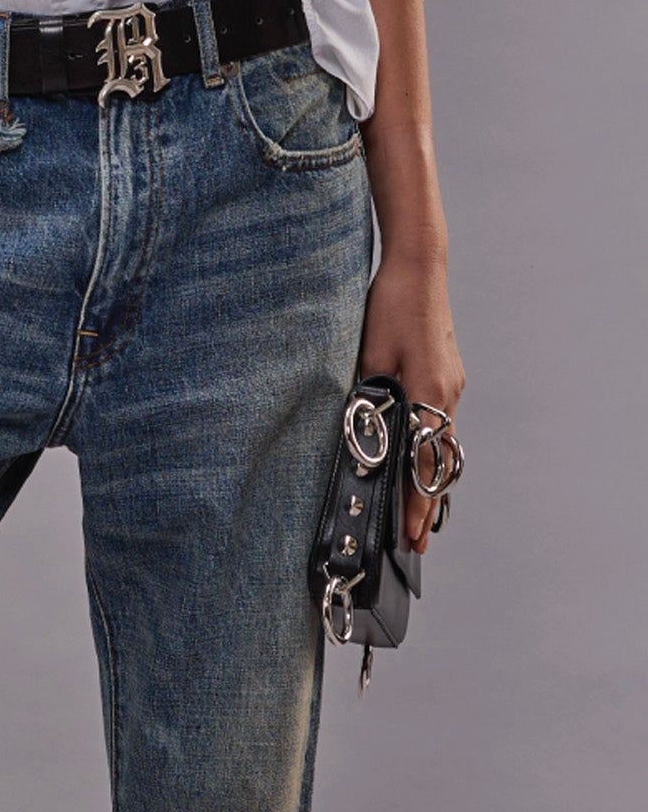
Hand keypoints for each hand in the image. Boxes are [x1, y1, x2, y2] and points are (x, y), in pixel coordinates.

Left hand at [359, 250, 465, 554]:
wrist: (418, 266)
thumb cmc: (389, 305)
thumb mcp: (368, 354)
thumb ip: (368, 399)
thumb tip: (360, 439)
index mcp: (429, 392)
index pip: (424, 463)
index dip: (417, 504)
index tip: (412, 537)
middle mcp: (447, 394)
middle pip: (439, 465)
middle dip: (427, 507)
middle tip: (417, 544)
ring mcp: (450, 386)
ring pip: (443, 448)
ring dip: (430, 485)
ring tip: (420, 518)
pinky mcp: (446, 378)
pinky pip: (441, 428)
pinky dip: (430, 456)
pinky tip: (419, 470)